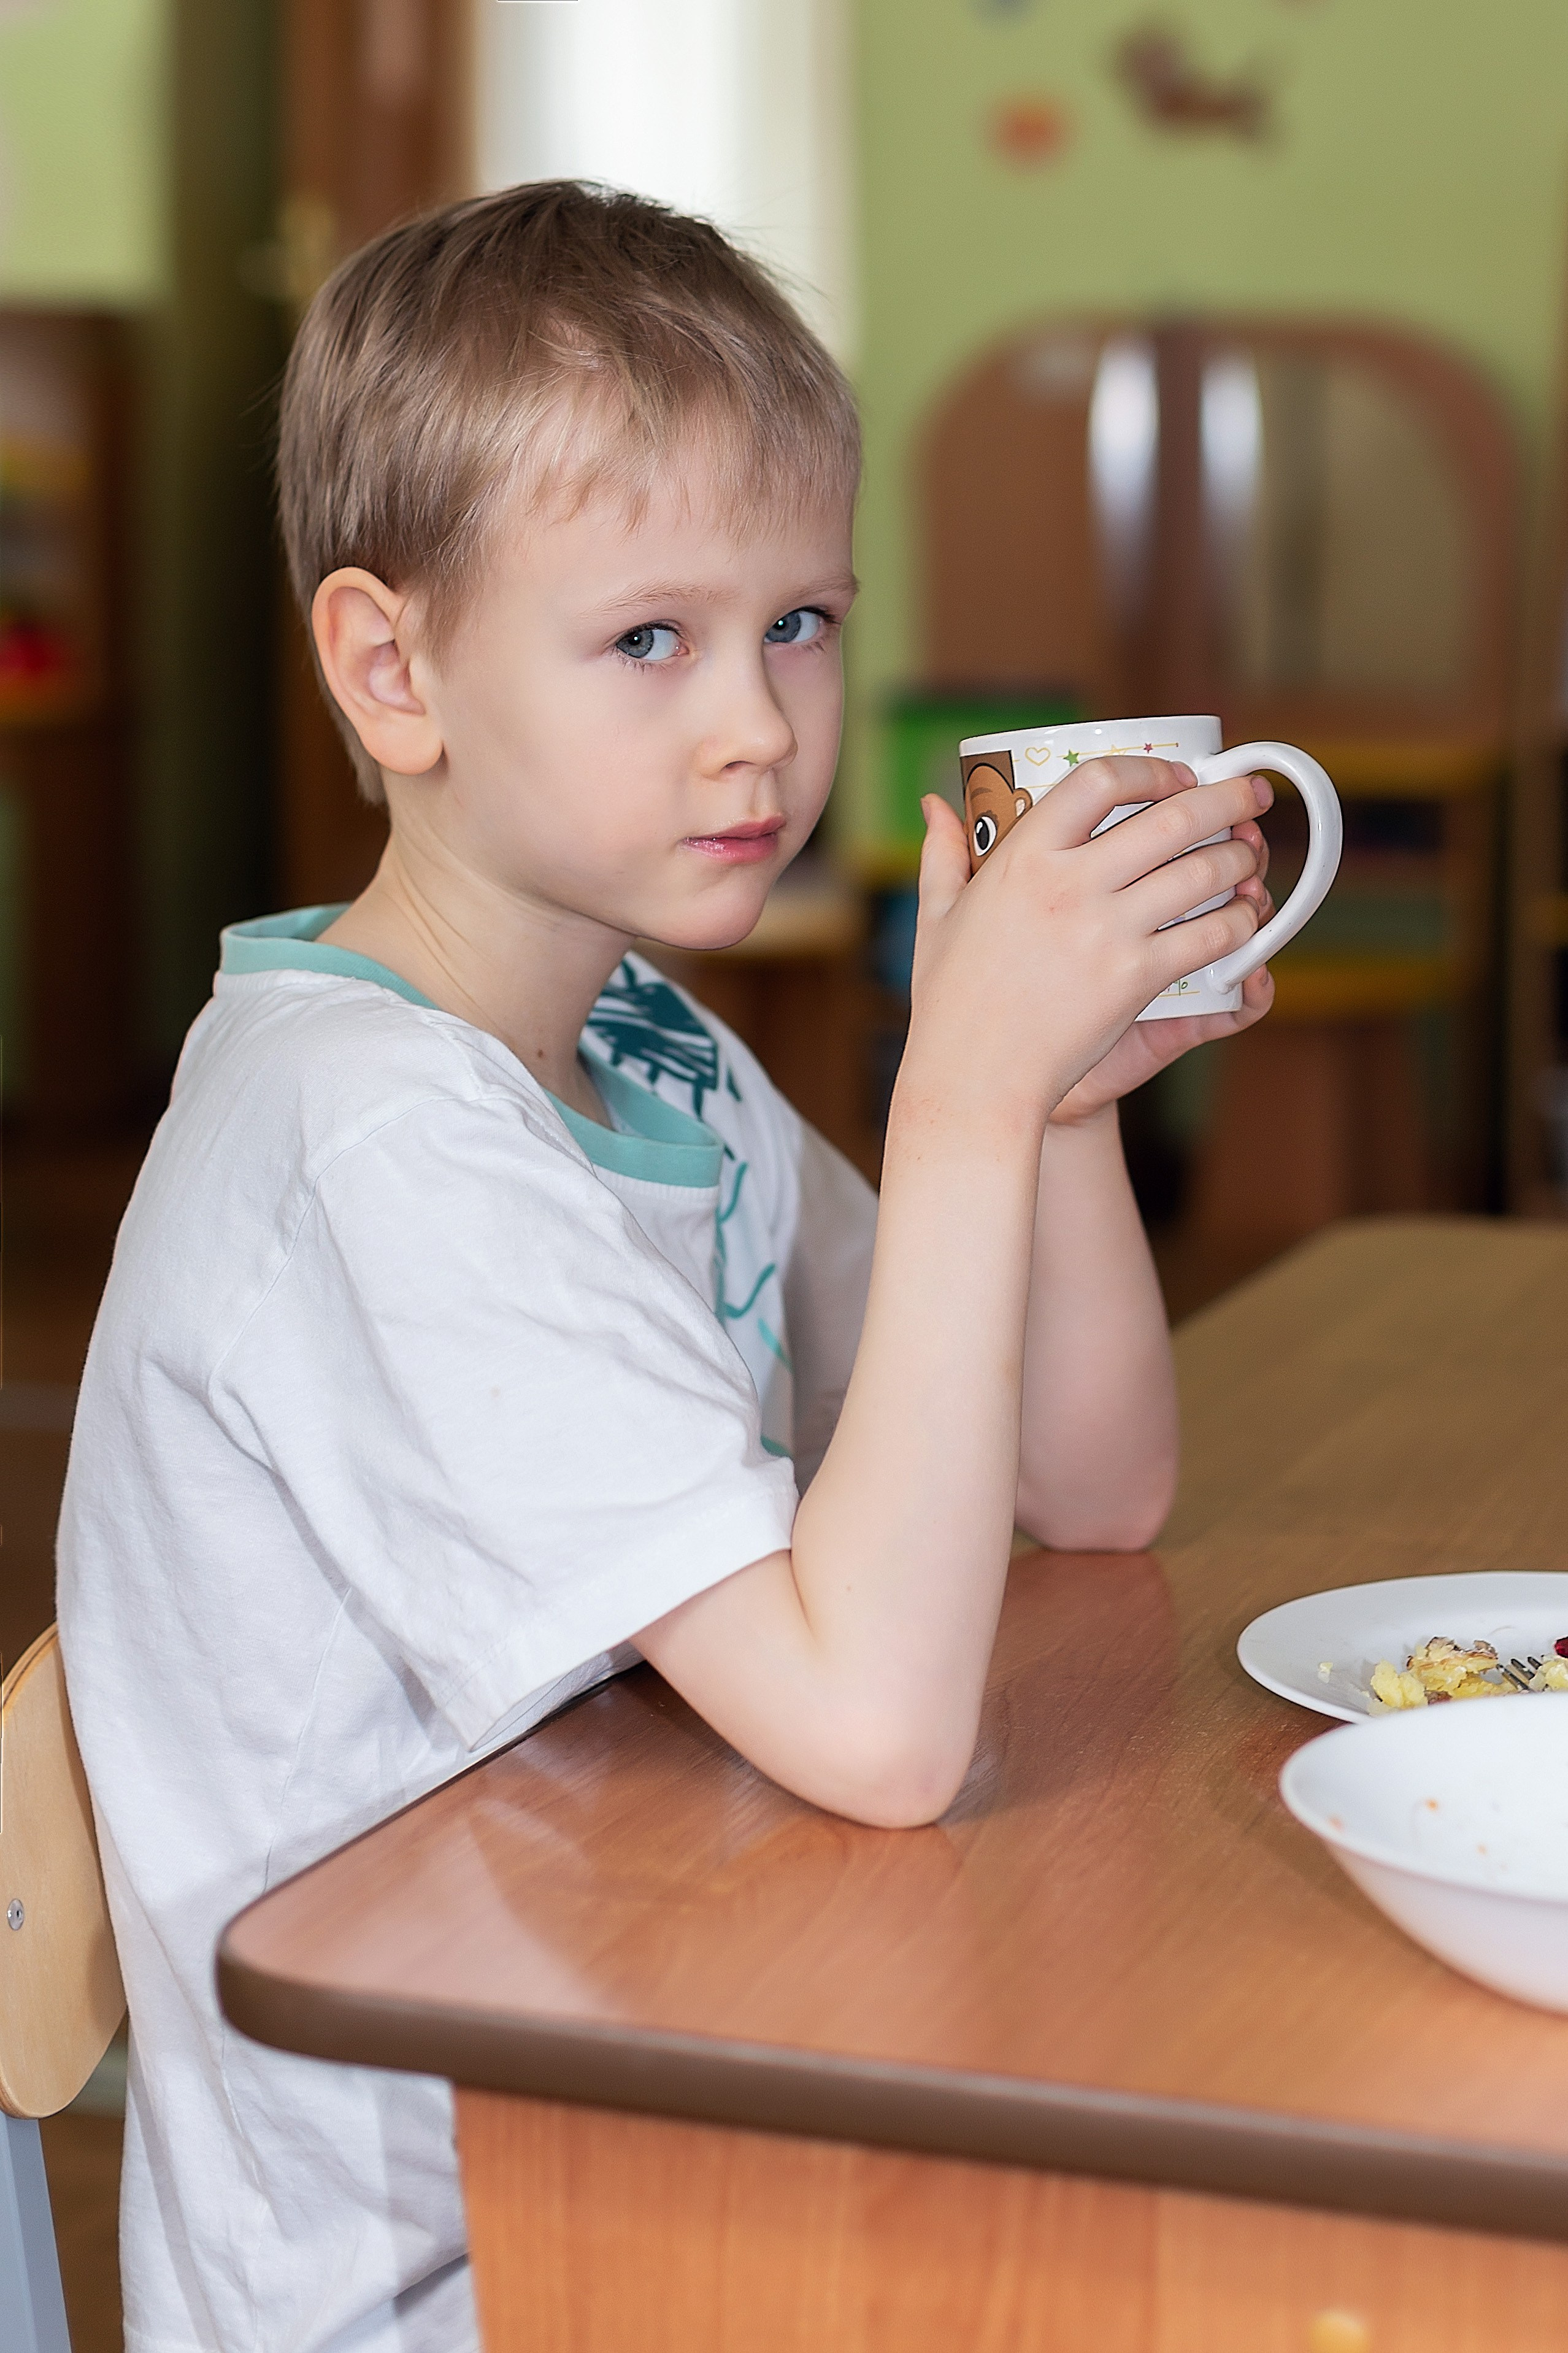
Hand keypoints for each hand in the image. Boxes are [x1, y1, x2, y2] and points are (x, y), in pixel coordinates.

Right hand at [903, 758, 1272, 1134]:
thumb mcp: (937, 917)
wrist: (974, 1078)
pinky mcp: (1136, 979)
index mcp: (1023, 857)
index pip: (1099, 780)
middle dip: (1225, 799)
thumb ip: (942, 856)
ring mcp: (1107, 931)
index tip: (1178, 774)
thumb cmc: (951, 1001)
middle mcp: (1070, 884)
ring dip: (1240, 859)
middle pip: (1171, 818)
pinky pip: (1209, 938)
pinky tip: (1245, 918)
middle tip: (1250, 794)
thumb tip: (935, 805)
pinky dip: (1238, 924)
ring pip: (1202, 874)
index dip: (1150, 769)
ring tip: (1251, 855)